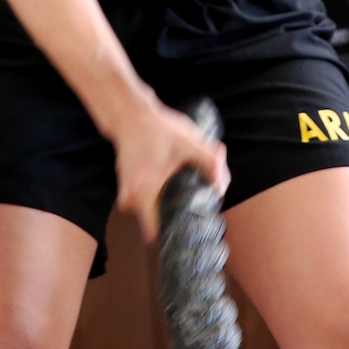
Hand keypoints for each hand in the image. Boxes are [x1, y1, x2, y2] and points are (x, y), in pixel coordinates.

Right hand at [112, 93, 229, 243]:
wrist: (130, 114)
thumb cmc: (157, 129)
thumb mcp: (189, 143)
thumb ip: (210, 162)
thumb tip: (221, 185)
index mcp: (143, 195)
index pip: (156, 234)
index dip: (175, 234)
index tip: (191, 229)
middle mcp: (130, 200)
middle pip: (156, 223)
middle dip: (176, 217)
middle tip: (195, 204)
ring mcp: (126, 195)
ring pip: (152, 212)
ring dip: (168, 204)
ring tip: (183, 188)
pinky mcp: (127, 187)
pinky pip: (146, 202)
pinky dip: (160, 195)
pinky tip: (171, 180)